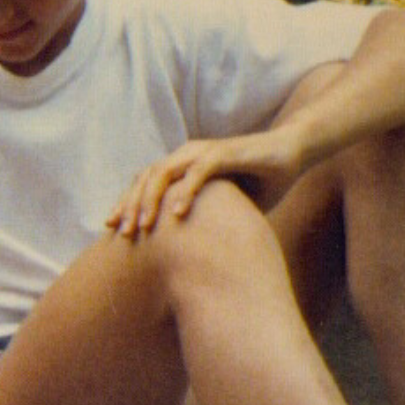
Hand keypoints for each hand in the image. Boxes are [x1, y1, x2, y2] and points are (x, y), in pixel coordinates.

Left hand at [106, 129, 304, 238]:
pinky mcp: (225, 153)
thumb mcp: (224, 205)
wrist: (292, 153)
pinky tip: (176, 214)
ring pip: (164, 173)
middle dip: (130, 206)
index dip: (126, 205)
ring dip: (151, 199)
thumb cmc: (258, 182)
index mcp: (181, 167)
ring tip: (143, 225)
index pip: (144, 185)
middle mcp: (186, 156)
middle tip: (121, 233)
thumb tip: (189, 253)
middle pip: (146, 179)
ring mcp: (203, 152)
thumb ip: (204, 219)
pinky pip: (198, 172)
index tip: (112, 230)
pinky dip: (185, 191)